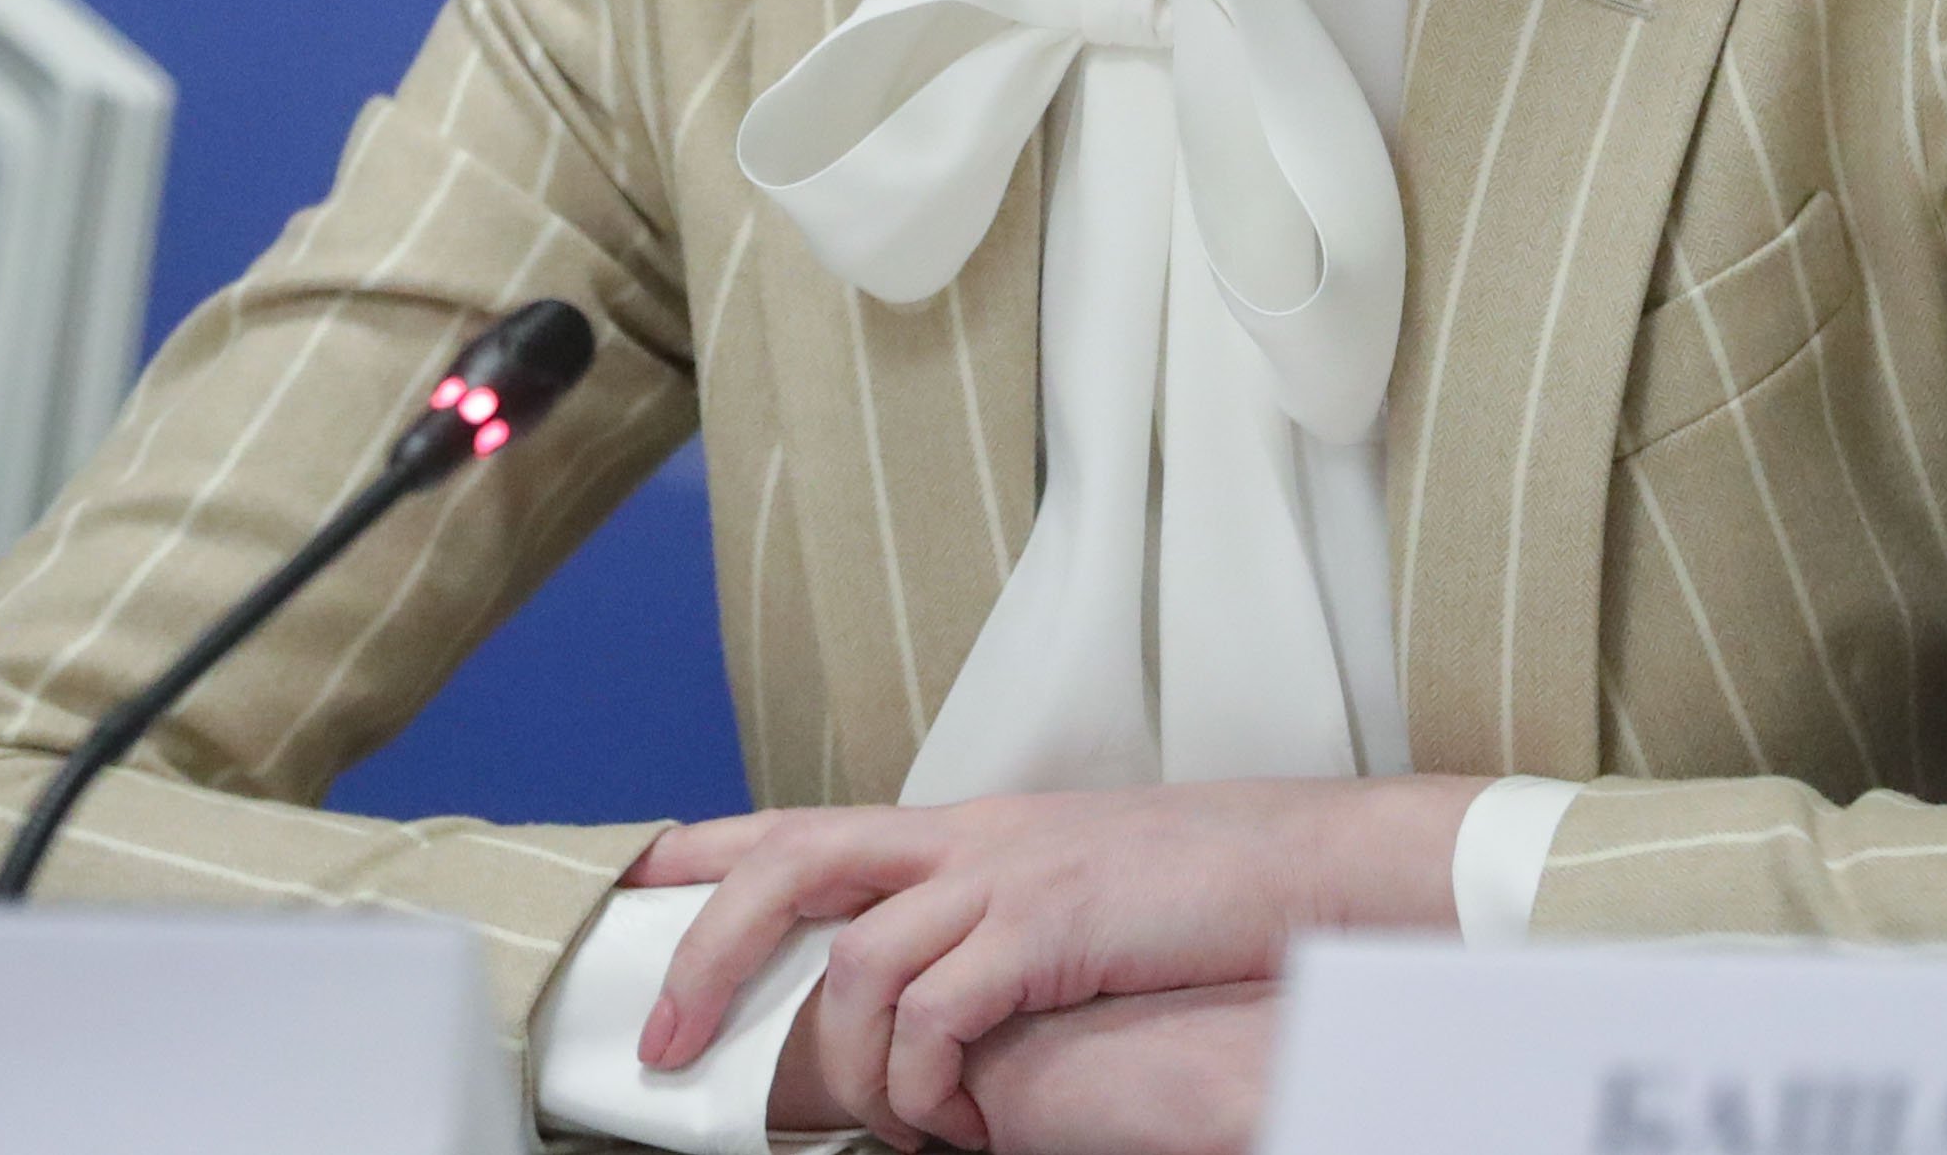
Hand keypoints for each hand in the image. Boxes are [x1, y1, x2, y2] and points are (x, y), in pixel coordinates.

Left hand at [637, 778, 1474, 1148]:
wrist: (1319, 871)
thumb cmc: (1204, 899)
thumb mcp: (1074, 897)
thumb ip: (991, 928)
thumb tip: (926, 1001)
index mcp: (971, 827)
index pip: (806, 822)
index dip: (707, 852)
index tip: (627, 882)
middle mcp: (974, 837)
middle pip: (791, 864)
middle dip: (709, 954)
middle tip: (668, 1050)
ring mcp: (1013, 873)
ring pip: (858, 964)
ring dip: (853, 1071)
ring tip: (897, 1133)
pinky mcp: (1056, 924)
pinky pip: (942, 1012)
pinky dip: (929, 1085)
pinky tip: (962, 1129)